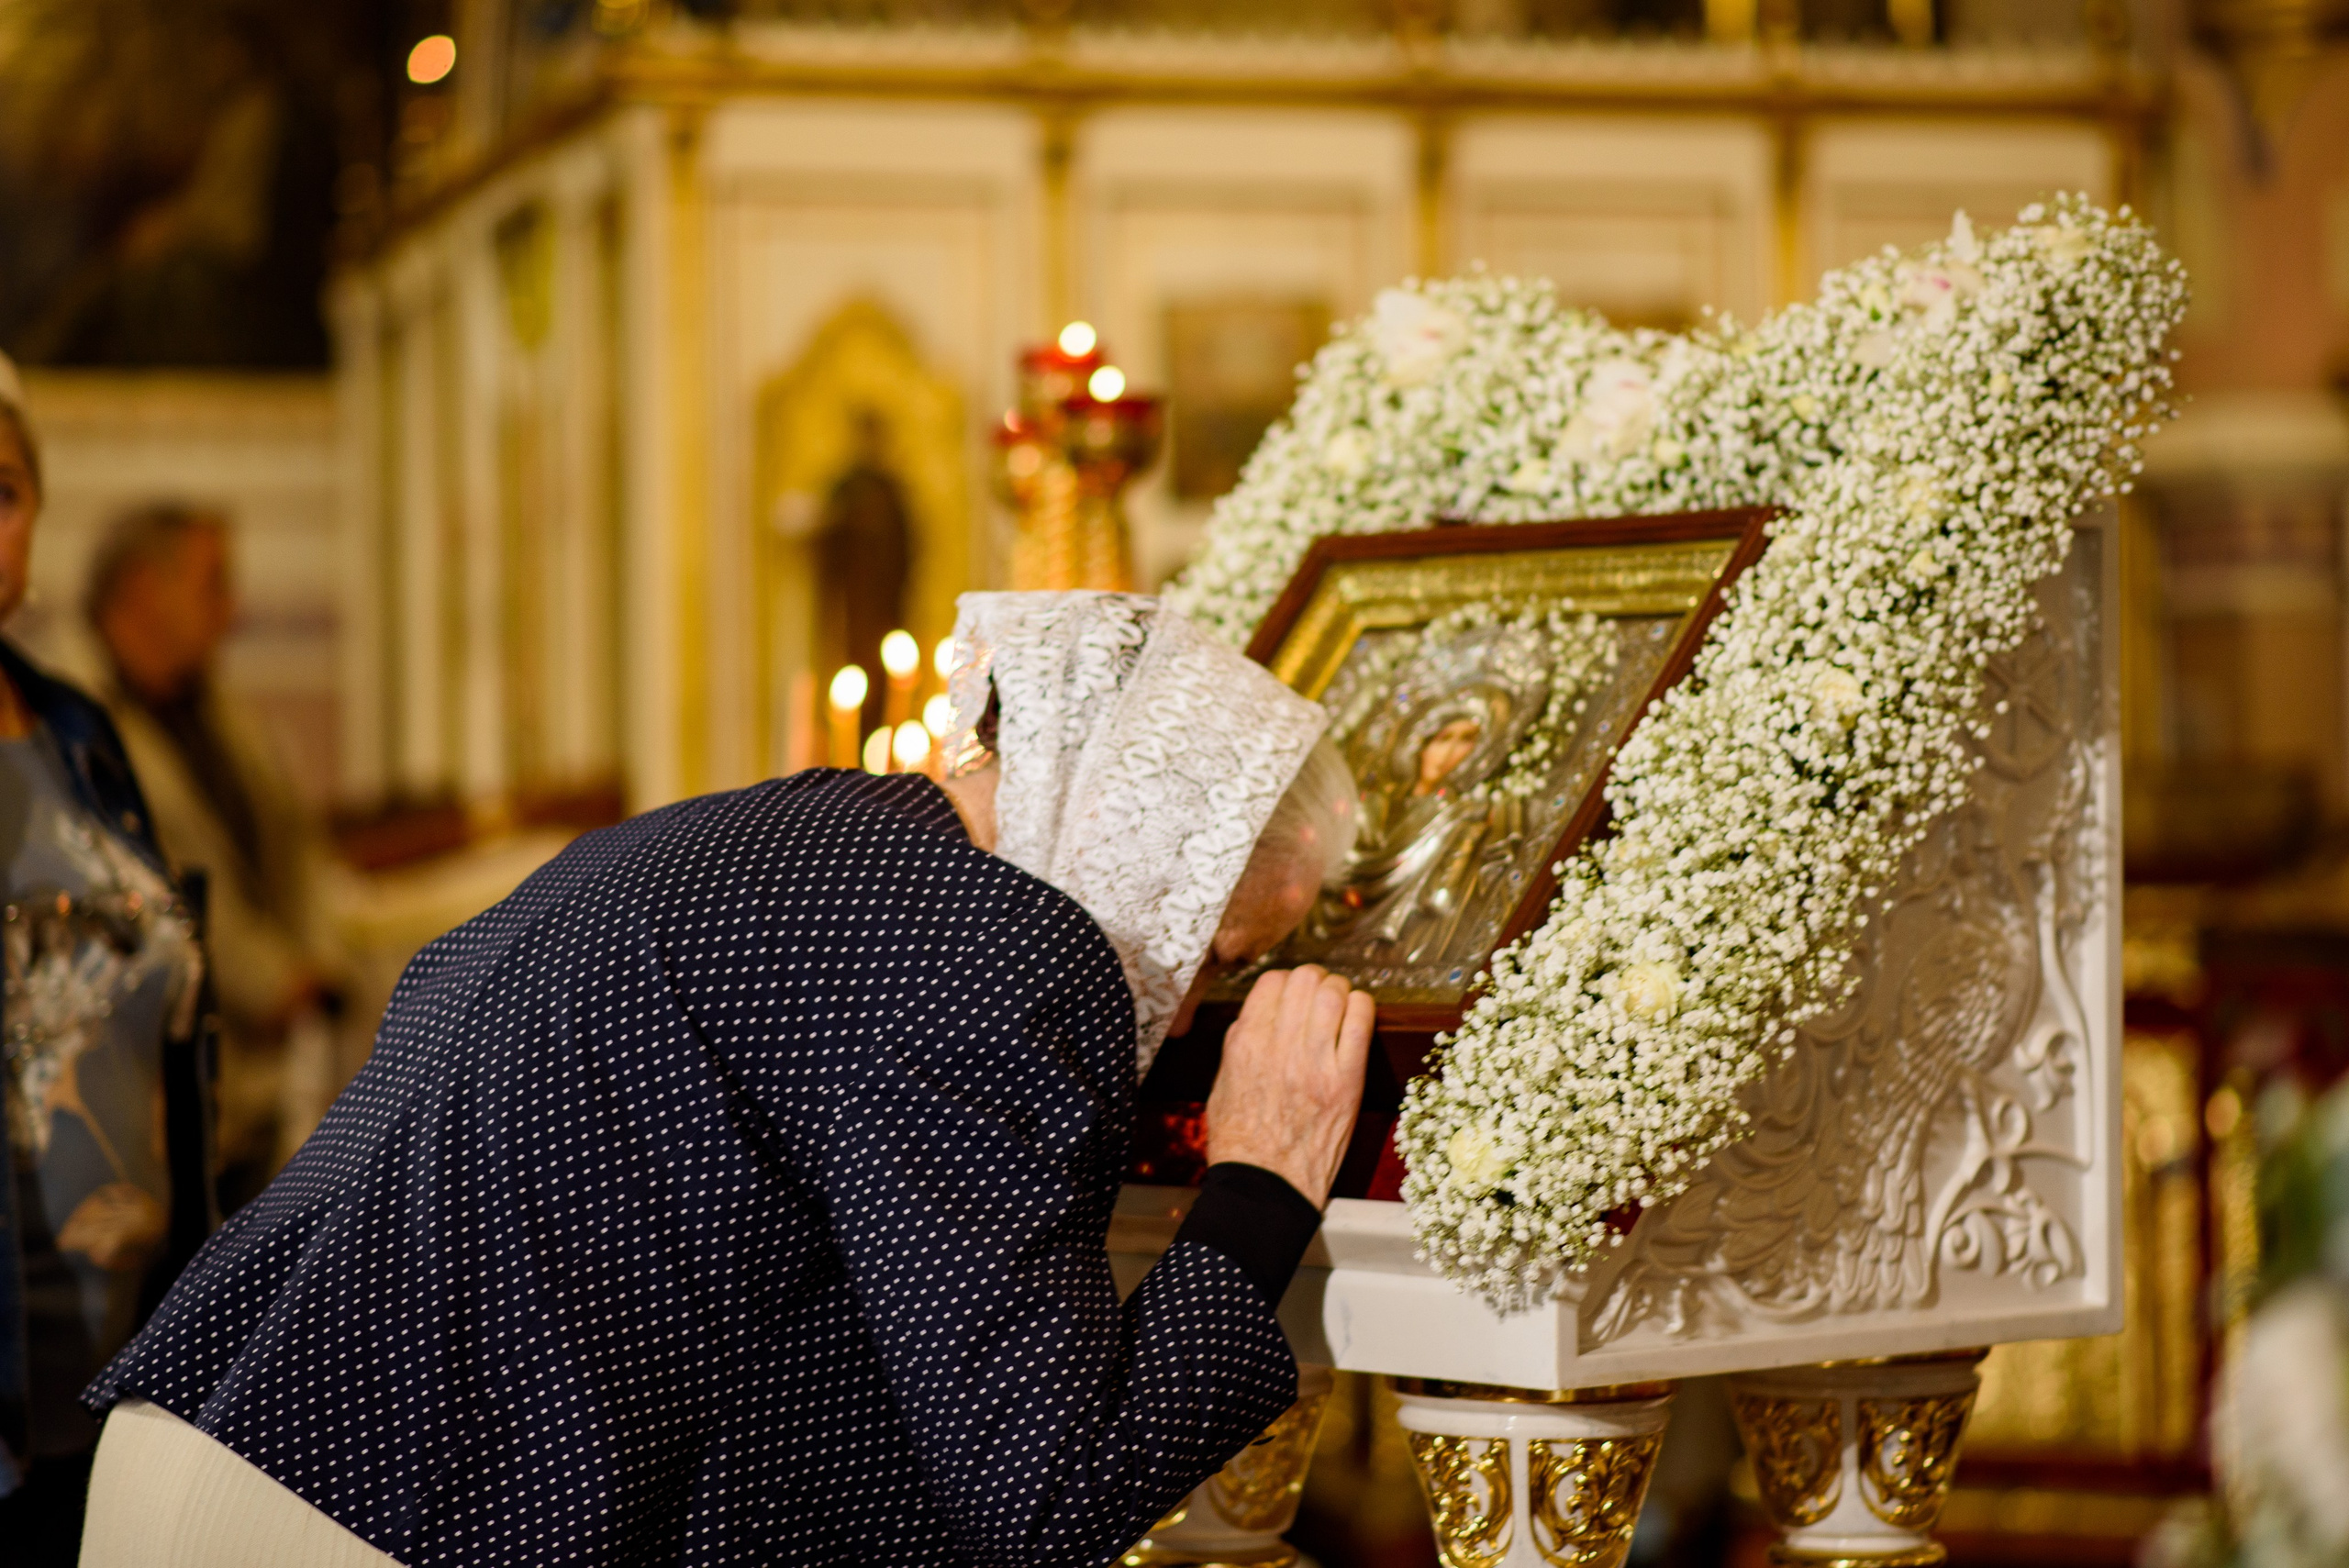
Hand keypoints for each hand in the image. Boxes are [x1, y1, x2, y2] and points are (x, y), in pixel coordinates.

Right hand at [1204, 966, 1373, 1208]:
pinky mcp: (1346, 1081)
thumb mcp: (1222, 1085)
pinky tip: (1357, 1016)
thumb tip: (1256, 1016)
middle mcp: (1279, 1047)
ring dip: (1340, 990)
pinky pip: (1361, 1022)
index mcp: (1245, 1045)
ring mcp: (1315, 1063)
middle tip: (1321, 995)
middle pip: (1305, 978)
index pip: (1271, 982)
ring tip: (1340, 1004)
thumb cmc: (1241, 1141)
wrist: (1266, 1186)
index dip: (1286, 982)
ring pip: (1335, 992)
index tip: (1293, 995)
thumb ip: (1238, 1045)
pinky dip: (1362, 1008)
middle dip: (1316, 980)